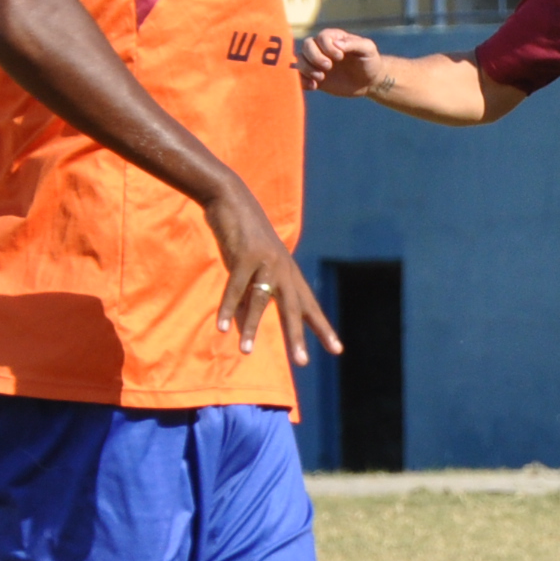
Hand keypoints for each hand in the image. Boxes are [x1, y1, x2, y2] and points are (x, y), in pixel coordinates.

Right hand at [200, 179, 340, 365]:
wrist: (231, 199)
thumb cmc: (242, 237)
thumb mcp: (250, 270)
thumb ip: (249, 298)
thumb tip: (243, 328)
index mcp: (289, 272)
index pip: (309, 305)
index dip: (322, 327)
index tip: (337, 349)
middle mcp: (283, 269)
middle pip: (293, 308)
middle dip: (297, 336)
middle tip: (302, 362)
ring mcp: (266, 262)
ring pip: (260, 301)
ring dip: (251, 328)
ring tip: (246, 352)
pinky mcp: (246, 256)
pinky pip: (235, 288)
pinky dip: (227, 307)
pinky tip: (222, 327)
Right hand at [297, 28, 382, 98]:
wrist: (369, 81)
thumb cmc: (370, 61)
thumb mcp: (368, 49)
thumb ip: (354, 44)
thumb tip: (336, 44)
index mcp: (334, 38)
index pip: (321, 37)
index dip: (327, 47)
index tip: (340, 57)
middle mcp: (322, 48)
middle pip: (306, 46)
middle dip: (315, 57)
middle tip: (328, 67)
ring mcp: (316, 63)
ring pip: (300, 60)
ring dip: (307, 69)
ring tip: (321, 78)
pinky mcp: (314, 77)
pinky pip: (299, 76)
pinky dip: (301, 81)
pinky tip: (314, 86)